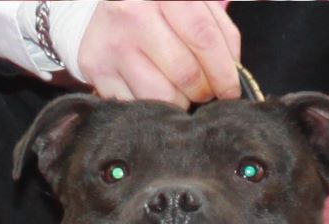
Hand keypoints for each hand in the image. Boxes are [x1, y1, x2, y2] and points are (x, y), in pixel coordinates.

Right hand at [77, 1, 240, 106]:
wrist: (108, 5)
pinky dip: (153, 108)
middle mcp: (132, 11)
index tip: (230, 91)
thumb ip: (221, 35)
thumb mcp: (194, 6)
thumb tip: (233, 76)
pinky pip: (138, 106)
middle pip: (186, 74)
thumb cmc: (161, 10)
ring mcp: (112, 41)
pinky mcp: (95, 66)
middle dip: (203, 92)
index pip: (203, 38)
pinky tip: (152, 89)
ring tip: (178, 90)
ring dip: (179, 103)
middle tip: (203, 91)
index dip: (224, 73)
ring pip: (163, 97)